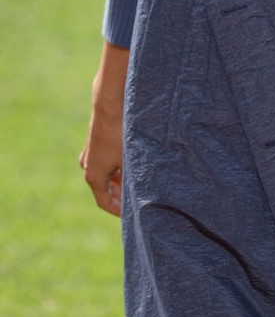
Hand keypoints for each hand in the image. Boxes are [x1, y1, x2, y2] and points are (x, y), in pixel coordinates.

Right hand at [79, 41, 128, 216]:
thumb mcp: (130, 159)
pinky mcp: (95, 141)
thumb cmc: (121, 132)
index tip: (132, 214)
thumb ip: (133, 178)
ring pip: (106, 173)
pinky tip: (132, 162)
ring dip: (120, 179)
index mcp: (93, 175)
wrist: (111, 102)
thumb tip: (145, 193)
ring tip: (138, 179)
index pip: (104, 202)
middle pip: (104, 188)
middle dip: (121, 194)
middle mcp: (87, 165)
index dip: (119, 211)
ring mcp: (90, 153)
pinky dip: (117, 166)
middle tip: (138, 198)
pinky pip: (106, 161)